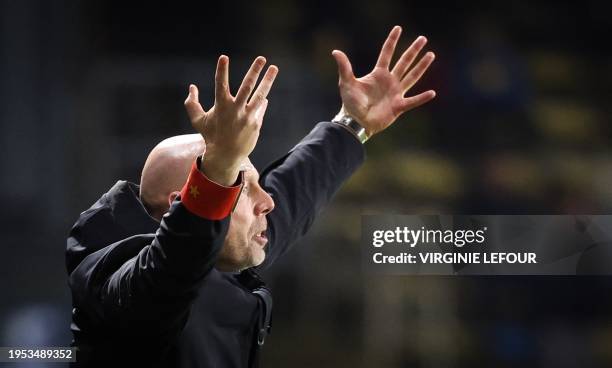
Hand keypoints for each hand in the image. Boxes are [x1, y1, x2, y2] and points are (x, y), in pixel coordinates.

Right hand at [184, 55, 277, 184]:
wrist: (225, 156)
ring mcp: (248, 116)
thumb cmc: (210, 136)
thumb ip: (192, 104)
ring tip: (274, 68)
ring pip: (260, 95)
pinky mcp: (256, 123)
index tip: (224, 57)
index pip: (221, 84)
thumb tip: (192, 87)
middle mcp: (236, 109)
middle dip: (254, 71)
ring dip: (268, 80)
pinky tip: (264, 96)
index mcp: (221, 106)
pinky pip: (259, 108)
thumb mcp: (197, 120)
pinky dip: (261, 101)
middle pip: (247, 86)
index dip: (222, 70)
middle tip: (261, 58)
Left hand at [332, 26, 435, 136]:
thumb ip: (344, 67)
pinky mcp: (399, 107)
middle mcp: (389, 81)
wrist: (355, 121)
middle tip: (423, 38)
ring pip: (412, 77)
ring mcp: (395, 93)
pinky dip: (422, 98)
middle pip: (404, 62)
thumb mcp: (346, 83)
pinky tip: (432, 93)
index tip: (398, 28)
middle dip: (413, 51)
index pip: (387, 53)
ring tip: (431, 55)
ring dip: (421, 67)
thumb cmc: (350, 103)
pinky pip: (413, 101)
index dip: (392, 41)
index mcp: (378, 74)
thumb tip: (335, 51)